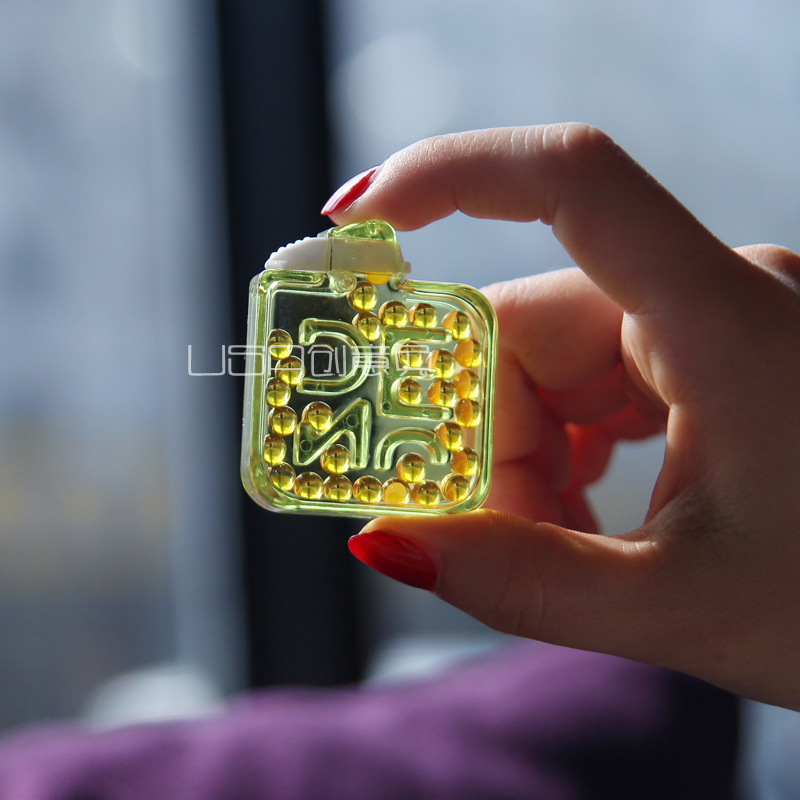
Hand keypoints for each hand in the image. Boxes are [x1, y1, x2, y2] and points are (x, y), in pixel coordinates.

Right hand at [326, 125, 799, 708]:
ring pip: (549, 363)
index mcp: (724, 319)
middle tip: (476, 530)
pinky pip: (587, 382)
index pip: (572, 180)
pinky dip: (559, 449)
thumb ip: (524, 582)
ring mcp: (706, 323)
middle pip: (529, 326)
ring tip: (560, 541)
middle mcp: (712, 294)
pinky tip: (584, 513)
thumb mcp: (677, 607)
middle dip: (484, 433)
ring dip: (524, 456)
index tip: (355, 217)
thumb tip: (385, 543)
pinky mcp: (700, 358)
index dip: (449, 175)